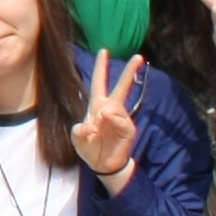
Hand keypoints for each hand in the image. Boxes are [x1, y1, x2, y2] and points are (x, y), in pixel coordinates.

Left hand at [74, 58, 144, 187]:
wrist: (102, 164)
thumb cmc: (90, 147)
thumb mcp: (77, 139)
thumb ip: (78, 131)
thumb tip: (90, 124)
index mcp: (97, 106)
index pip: (99, 82)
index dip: (101, 67)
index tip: (104, 51)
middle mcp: (110, 109)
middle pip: (122, 86)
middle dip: (130, 71)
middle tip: (138, 56)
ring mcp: (121, 118)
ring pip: (116, 107)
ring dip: (106, 113)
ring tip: (98, 123)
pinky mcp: (128, 129)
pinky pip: (122, 121)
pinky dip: (113, 121)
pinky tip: (106, 123)